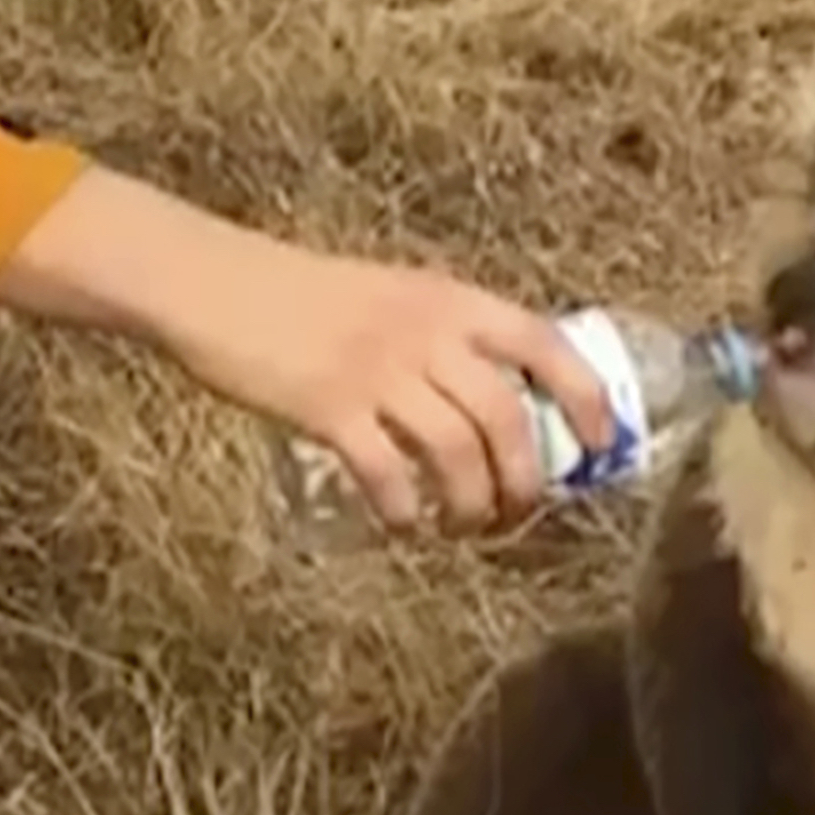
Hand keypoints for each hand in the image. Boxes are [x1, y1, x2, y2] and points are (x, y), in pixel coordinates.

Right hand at [0, 167, 615, 532]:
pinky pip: (389, 475)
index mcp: (452, 301)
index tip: (596, 448)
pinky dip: (405, 512)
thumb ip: (445, 338)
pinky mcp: (328, 408)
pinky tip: (402, 523)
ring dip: (472, 509)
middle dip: (527, 484)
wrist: (218, 284)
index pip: (547, 347)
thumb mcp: (395, 297)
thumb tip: (500, 407)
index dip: (586, 401)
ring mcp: (377, 371)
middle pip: (508, 422)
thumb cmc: (306, 297)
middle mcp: (426, 333)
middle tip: (517, 517)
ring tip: (463, 530)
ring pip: (458, 457)